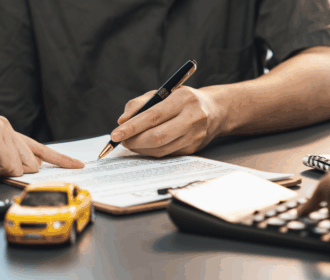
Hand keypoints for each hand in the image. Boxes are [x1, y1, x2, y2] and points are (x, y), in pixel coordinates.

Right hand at [0, 116, 83, 176]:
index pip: (39, 148)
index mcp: (8, 130)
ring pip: (20, 168)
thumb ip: (11, 163)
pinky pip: (8, 168)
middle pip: (31, 165)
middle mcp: (7, 125)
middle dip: (7, 173)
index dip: (61, 159)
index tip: (79, 166)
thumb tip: (32, 172)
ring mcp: (1, 127)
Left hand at [110, 86, 224, 156]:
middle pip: (158, 136)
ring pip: (161, 149)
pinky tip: (143, 146)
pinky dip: (151, 151)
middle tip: (121, 141)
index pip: (153, 116)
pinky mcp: (194, 148)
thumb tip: (122, 121)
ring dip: (140, 148)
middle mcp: (193, 117)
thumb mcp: (163, 92)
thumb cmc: (182, 100)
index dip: (132, 127)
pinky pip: (167, 154)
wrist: (214, 111)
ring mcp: (195, 136)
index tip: (115, 134)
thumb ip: (140, 104)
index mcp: (184, 99)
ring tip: (129, 143)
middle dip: (134, 141)